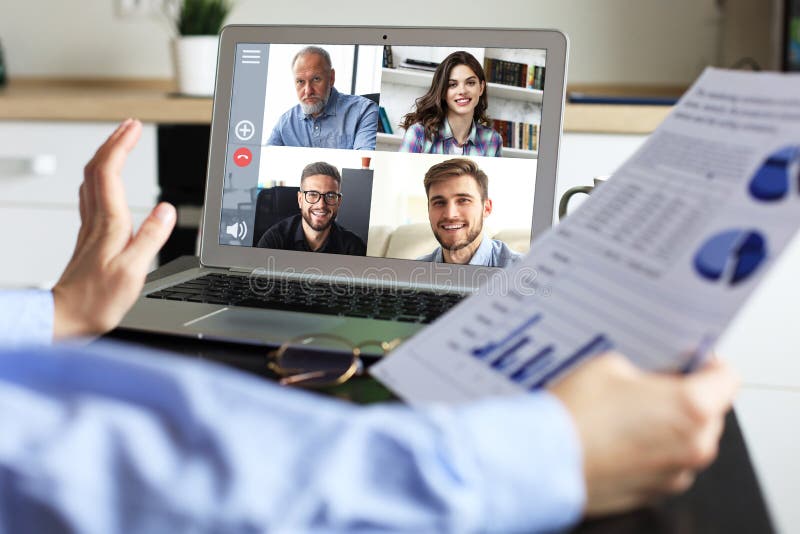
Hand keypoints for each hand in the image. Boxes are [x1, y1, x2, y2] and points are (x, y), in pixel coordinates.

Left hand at [52, 119, 175, 339]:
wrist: (67, 318)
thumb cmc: (97, 300)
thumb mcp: (133, 272)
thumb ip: (150, 238)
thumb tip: (166, 209)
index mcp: (109, 225)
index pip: (110, 172)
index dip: (122, 146)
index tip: (135, 127)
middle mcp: (96, 221)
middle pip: (97, 169)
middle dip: (114, 142)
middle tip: (130, 126)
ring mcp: (89, 228)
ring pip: (91, 180)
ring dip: (106, 156)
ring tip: (120, 144)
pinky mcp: (89, 238)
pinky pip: (91, 196)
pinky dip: (101, 178)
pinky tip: (107, 182)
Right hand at [550, 353, 737, 515]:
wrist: (541, 459)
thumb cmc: (574, 414)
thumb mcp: (610, 364)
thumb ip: (645, 368)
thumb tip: (654, 375)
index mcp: (692, 408)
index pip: (726, 378)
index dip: (705, 363)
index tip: (688, 360)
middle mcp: (693, 446)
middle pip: (708, 412)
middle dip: (683, 396)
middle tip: (648, 384)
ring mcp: (674, 474)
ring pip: (686, 440)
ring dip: (667, 426)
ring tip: (625, 413)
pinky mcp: (653, 492)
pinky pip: (664, 463)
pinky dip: (649, 450)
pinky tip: (616, 436)